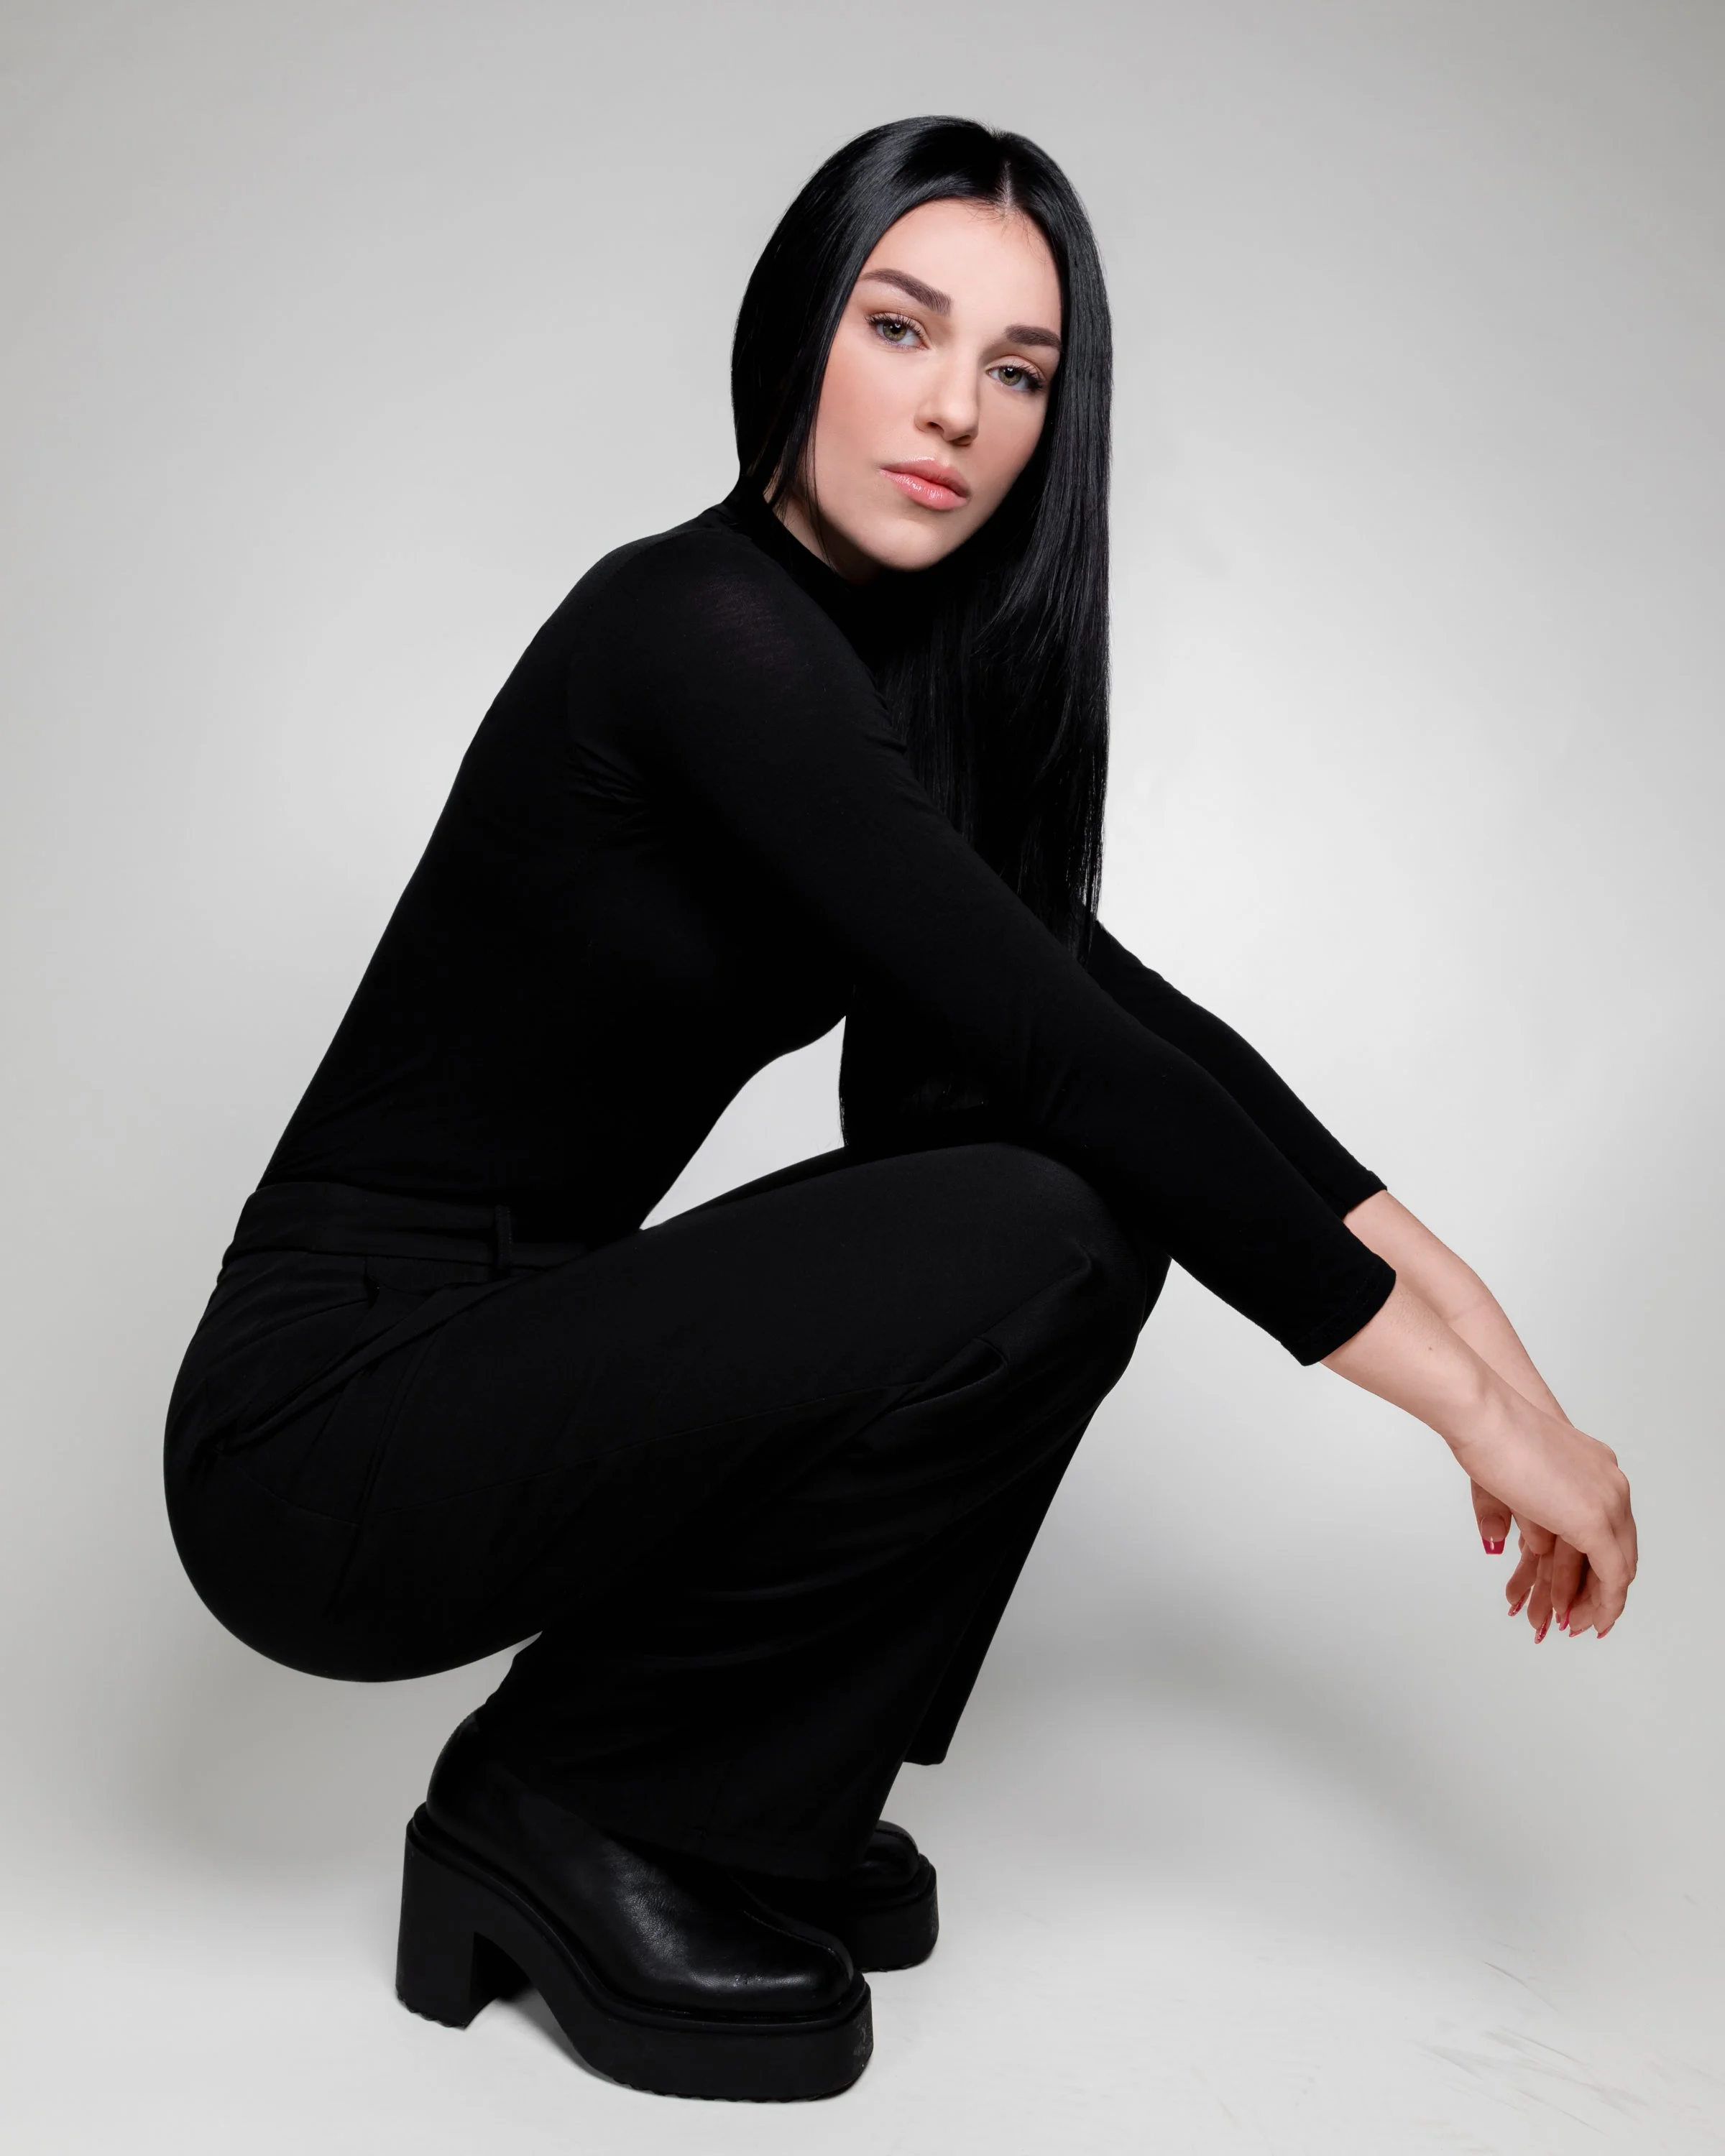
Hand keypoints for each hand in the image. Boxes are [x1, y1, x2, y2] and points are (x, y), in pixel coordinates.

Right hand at [1451, 1397, 1635, 1637]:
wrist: (1485, 1415)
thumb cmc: (1488, 1432)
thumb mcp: (1507, 1482)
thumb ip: (1521, 1516)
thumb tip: (1513, 1545)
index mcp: (1593, 1467)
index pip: (1607, 1526)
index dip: (1595, 1561)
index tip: (1580, 1586)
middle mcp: (1610, 1484)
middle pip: (1618, 1549)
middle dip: (1601, 1589)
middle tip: (1584, 1616)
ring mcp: (1608, 1501)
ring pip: (1618, 1566)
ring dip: (1598, 1602)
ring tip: (1579, 1627)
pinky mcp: (1595, 1522)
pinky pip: (1613, 1576)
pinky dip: (1604, 1603)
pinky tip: (1591, 1621)